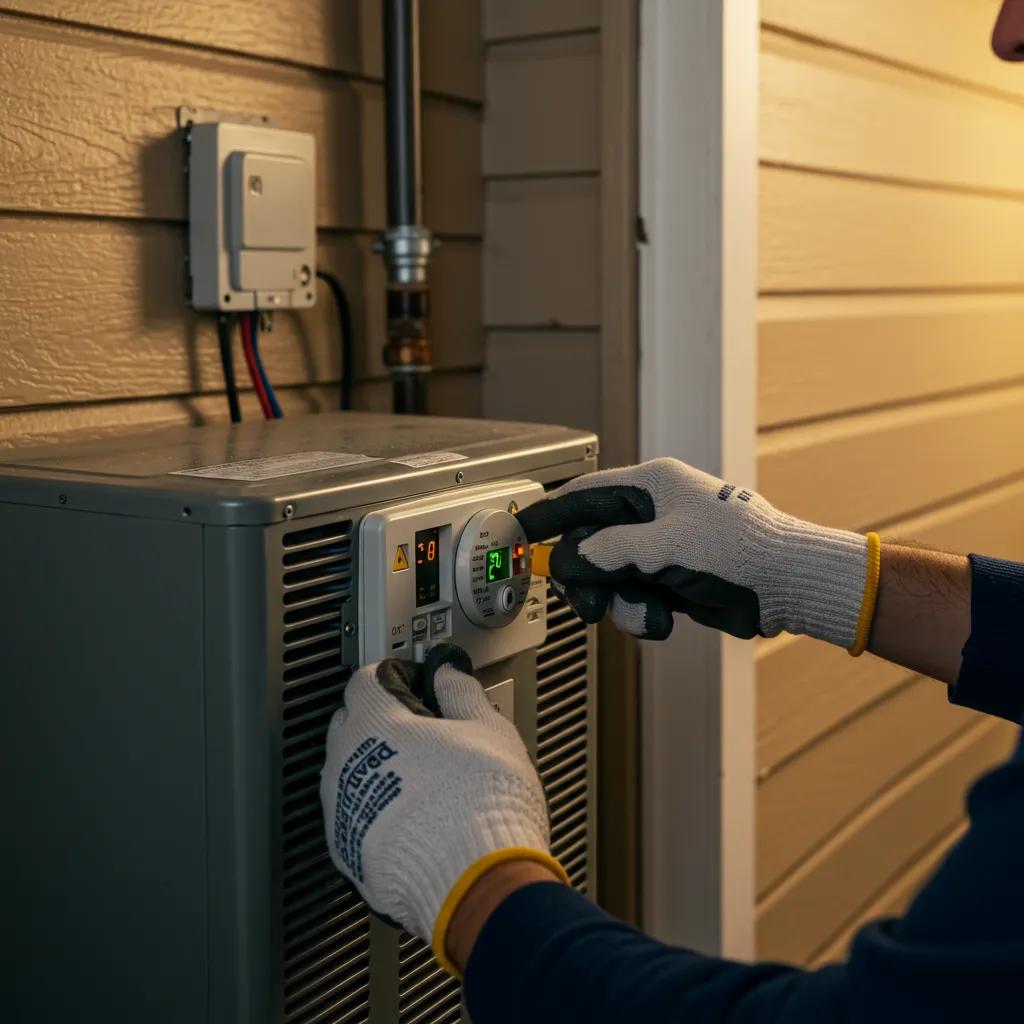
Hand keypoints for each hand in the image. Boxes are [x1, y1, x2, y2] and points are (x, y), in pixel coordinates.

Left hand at [320, 645, 566, 975]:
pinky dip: (376, 809)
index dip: (394, 676)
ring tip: (419, 776)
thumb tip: (448, 673)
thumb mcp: (488, 729)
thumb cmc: (482, 804)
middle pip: (349, 722)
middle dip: (378, 717)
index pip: (365, 680)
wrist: (475, 883)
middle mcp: (346, 764)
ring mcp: (342, 811)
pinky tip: (410, 816)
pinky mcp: (348, 853)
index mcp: (374, 723)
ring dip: (375, 766)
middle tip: (419, 727)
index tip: (415, 683)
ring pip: (348, 772)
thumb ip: (461, 692)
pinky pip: (354, 815)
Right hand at [518, 458, 873, 648]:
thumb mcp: (662, 547)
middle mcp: (652, 515)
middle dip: (587, 577)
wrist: (788, 586)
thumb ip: (606, 551)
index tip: (520, 534)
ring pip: (609, 576)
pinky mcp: (671, 580)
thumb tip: (568, 559)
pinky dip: (641, 614)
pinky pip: (633, 597)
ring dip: (619, 602)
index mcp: (650, 487)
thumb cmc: (738, 550)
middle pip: (590, 544)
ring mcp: (661, 548)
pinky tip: (662, 620)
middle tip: (587, 602)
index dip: (549, 515)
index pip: (582, 495)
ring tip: (645, 613)